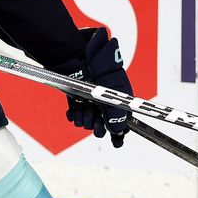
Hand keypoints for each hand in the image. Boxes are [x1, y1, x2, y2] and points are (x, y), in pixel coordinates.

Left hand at [60, 27, 131, 147]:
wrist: (76, 56)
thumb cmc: (98, 67)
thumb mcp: (111, 91)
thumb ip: (115, 111)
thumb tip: (118, 130)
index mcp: (119, 97)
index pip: (123, 120)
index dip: (120, 132)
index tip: (116, 142)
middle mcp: (106, 100)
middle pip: (105, 124)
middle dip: (100, 126)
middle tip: (96, 125)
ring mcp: (90, 100)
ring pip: (89, 121)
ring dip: (86, 120)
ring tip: (83, 113)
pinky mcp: (77, 99)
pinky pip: (76, 115)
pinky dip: (74, 116)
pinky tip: (73, 114)